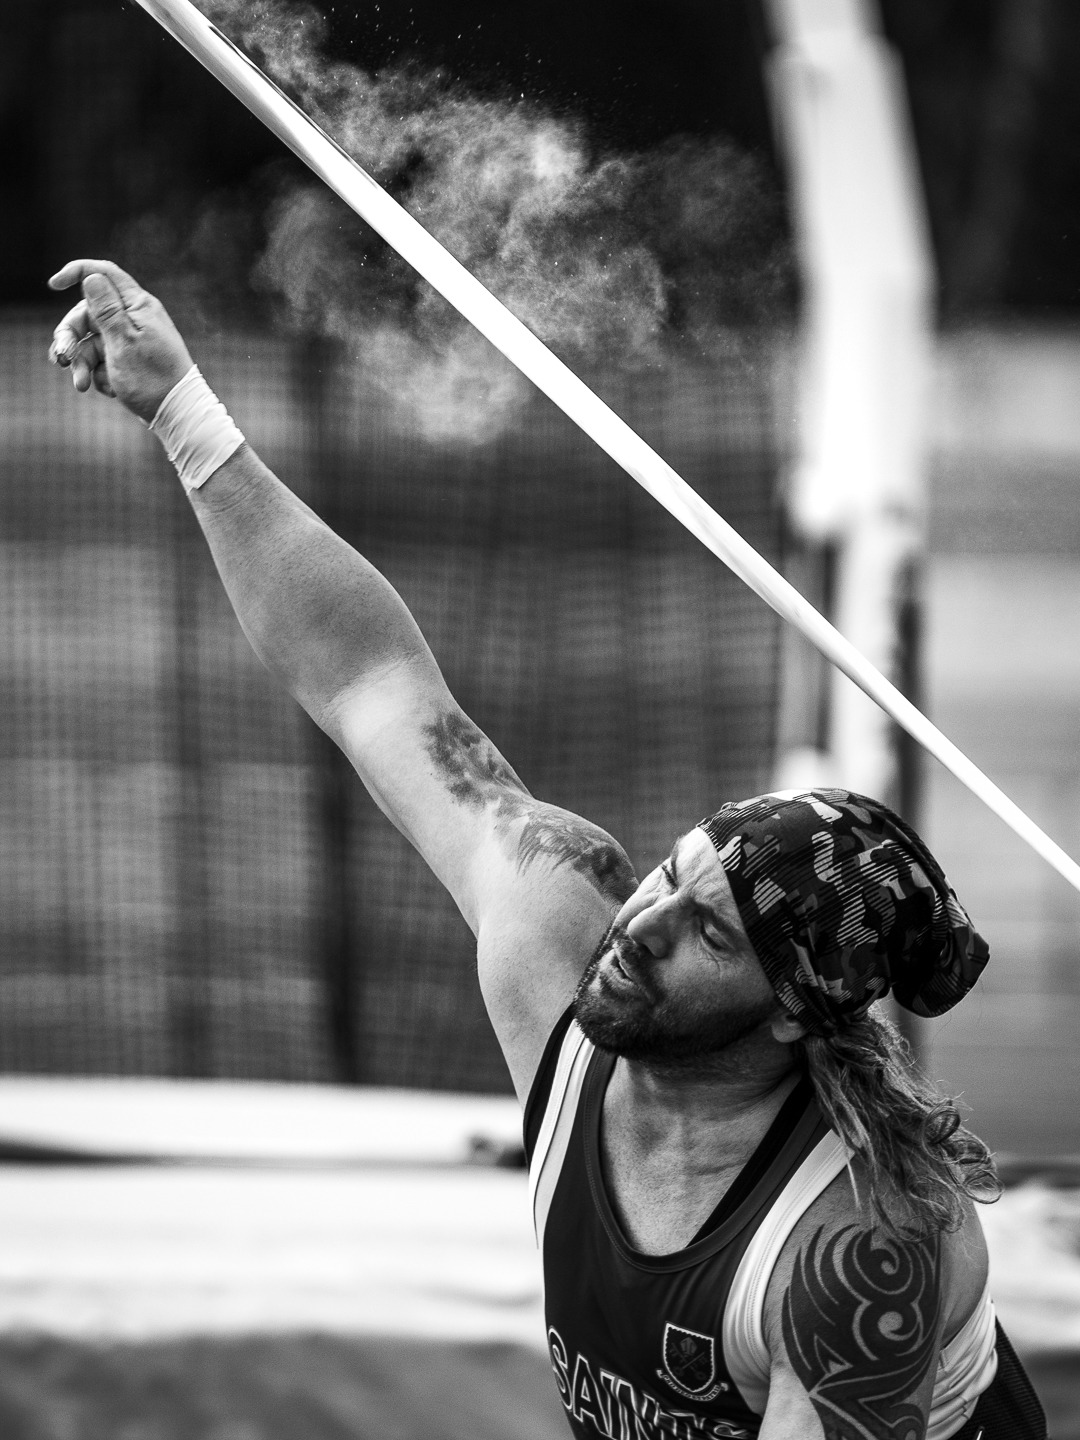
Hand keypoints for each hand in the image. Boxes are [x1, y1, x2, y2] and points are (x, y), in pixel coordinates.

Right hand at [48, 260, 195, 423]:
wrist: (177, 416)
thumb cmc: (152, 379)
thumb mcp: (123, 341)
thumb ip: (105, 309)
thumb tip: (92, 277)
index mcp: (137, 305)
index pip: (104, 274)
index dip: (76, 273)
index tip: (53, 285)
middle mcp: (134, 319)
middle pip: (88, 314)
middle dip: (71, 335)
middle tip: (61, 358)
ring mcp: (130, 341)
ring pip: (92, 342)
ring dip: (81, 363)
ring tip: (81, 385)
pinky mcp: (128, 361)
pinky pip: (103, 361)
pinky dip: (100, 375)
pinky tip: (111, 390)